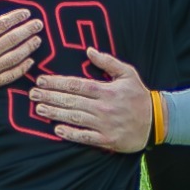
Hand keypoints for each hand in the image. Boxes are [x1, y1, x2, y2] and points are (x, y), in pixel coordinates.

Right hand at [0, 0, 42, 105]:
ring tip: (38, 40)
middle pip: (13, 39)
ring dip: (29, 47)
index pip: (1, 24)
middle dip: (28, 30)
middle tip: (40, 25)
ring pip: (16, 56)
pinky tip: (30, 62)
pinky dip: (23, 68)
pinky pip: (11, 75)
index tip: (27, 13)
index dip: (16, 18)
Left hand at [29, 48, 151, 151]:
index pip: (76, 85)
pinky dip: (71, 134)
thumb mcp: (128, 74)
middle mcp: (104, 107)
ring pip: (75, 118)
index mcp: (107, 91)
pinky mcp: (108, 139)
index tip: (41, 81)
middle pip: (71, 101)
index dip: (57, 83)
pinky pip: (85, 137)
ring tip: (39, 109)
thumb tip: (89, 50)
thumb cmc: (140, 97)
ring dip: (55, 113)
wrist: (157, 122)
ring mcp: (105, 124)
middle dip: (50, 97)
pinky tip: (57, 130)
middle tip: (32, 94)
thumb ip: (108, 62)